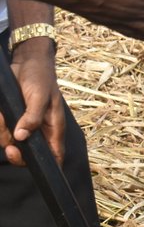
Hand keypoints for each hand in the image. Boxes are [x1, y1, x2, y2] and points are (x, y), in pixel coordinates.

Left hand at [1, 37, 64, 164]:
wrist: (25, 61)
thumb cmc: (40, 77)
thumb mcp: (40, 96)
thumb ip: (33, 116)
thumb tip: (22, 137)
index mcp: (53, 129)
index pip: (54, 156)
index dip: (47, 166)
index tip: (30, 162)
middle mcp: (38, 131)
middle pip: (28, 154)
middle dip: (16, 152)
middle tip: (9, 146)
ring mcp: (23, 126)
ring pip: (10, 141)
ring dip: (2, 132)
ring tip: (2, 115)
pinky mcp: (11, 119)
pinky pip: (1, 129)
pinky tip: (0, 113)